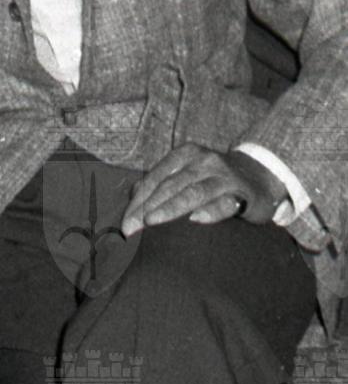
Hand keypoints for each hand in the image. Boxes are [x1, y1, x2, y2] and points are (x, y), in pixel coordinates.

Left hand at [120, 143, 281, 234]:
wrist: (258, 178)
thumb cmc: (213, 180)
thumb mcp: (188, 173)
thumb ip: (164, 182)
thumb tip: (134, 196)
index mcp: (185, 154)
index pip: (156, 178)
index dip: (138, 200)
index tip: (125, 223)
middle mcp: (203, 160)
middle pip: (170, 185)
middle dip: (147, 207)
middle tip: (130, 229)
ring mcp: (223, 176)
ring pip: (193, 192)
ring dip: (170, 207)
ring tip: (152, 221)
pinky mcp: (241, 193)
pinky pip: (224, 203)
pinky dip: (210, 211)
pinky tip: (196, 220)